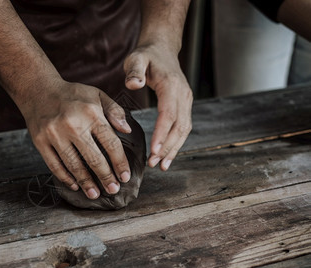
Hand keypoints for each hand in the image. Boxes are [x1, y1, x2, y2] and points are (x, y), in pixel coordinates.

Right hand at [24, 80, 131, 199]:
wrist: (38, 90)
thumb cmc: (72, 94)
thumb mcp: (97, 95)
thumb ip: (115, 111)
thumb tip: (127, 130)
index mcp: (91, 113)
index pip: (111, 143)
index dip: (120, 163)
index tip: (125, 177)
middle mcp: (73, 125)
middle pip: (94, 158)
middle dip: (105, 177)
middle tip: (113, 190)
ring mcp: (55, 134)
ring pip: (74, 165)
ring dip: (86, 182)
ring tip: (95, 194)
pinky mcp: (40, 142)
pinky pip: (55, 165)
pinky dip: (65, 178)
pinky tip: (75, 185)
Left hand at [124, 44, 192, 170]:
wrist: (162, 49)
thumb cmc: (146, 56)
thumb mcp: (136, 59)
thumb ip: (134, 71)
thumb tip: (133, 84)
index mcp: (171, 86)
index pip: (168, 114)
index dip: (161, 134)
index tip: (153, 151)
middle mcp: (183, 95)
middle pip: (179, 126)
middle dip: (168, 147)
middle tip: (154, 164)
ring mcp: (186, 101)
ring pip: (184, 130)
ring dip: (174, 149)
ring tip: (161, 166)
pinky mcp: (184, 105)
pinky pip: (183, 127)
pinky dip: (176, 143)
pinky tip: (167, 155)